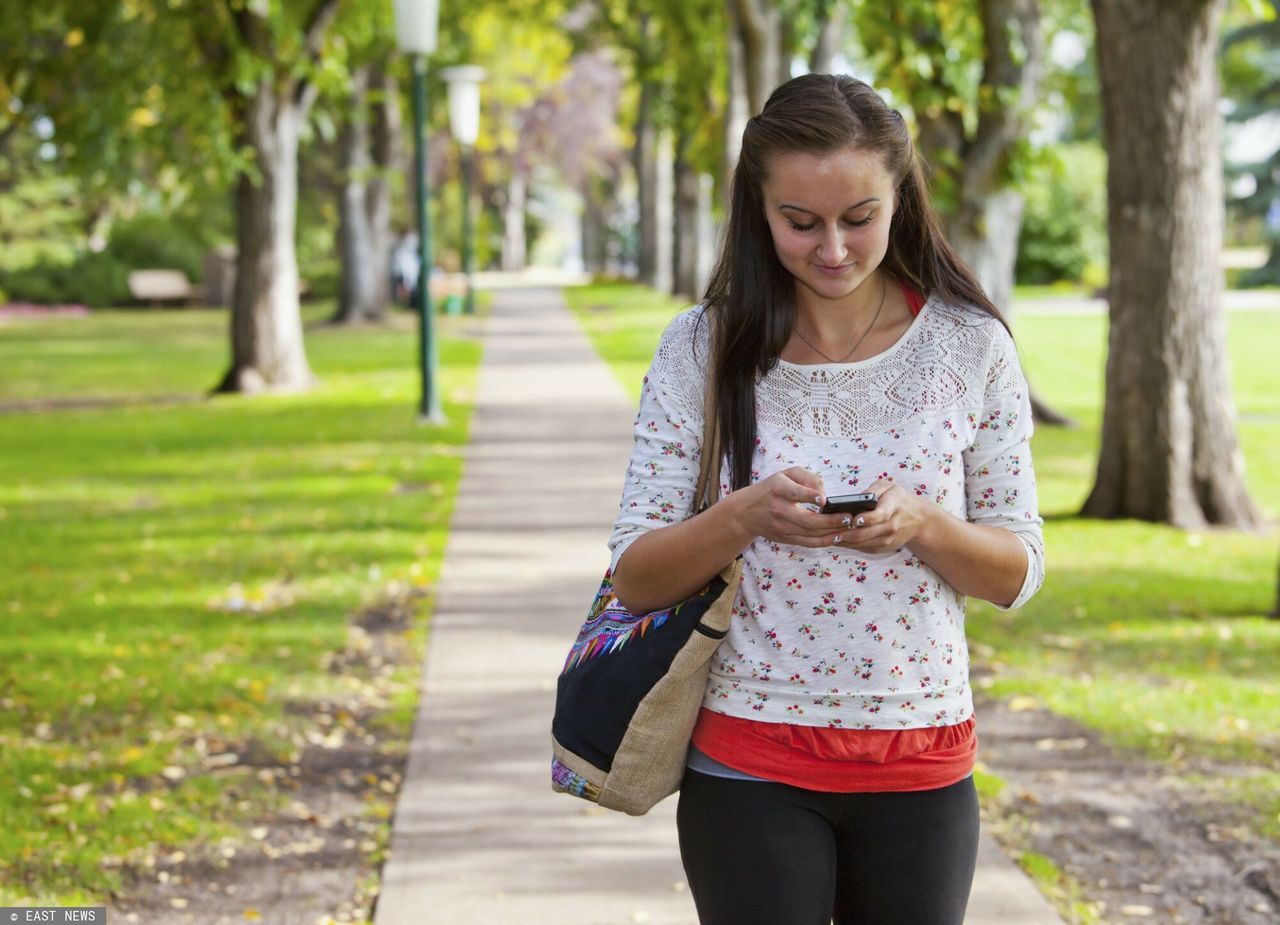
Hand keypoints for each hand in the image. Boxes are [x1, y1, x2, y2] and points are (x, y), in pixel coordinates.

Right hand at [726, 467, 850, 548]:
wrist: (745, 512)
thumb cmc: (771, 489)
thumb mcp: (785, 474)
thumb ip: (807, 477)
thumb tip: (824, 492)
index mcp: (778, 489)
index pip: (795, 494)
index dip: (810, 497)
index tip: (825, 500)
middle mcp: (779, 510)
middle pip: (807, 520)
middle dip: (831, 521)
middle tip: (849, 517)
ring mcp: (782, 527)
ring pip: (810, 534)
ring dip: (832, 532)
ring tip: (849, 527)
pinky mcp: (785, 538)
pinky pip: (808, 543)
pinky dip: (824, 542)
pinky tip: (837, 537)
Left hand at [835, 479, 934, 553]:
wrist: (918, 520)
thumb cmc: (898, 499)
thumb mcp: (889, 487)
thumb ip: (873, 490)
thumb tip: (855, 499)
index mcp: (893, 509)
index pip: (879, 516)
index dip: (865, 519)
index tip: (852, 519)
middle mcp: (891, 527)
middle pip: (865, 534)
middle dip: (844, 533)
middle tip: (826, 529)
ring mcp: (886, 541)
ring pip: (860, 543)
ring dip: (842, 540)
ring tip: (824, 535)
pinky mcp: (881, 548)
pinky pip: (861, 548)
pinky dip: (846, 544)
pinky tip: (833, 538)